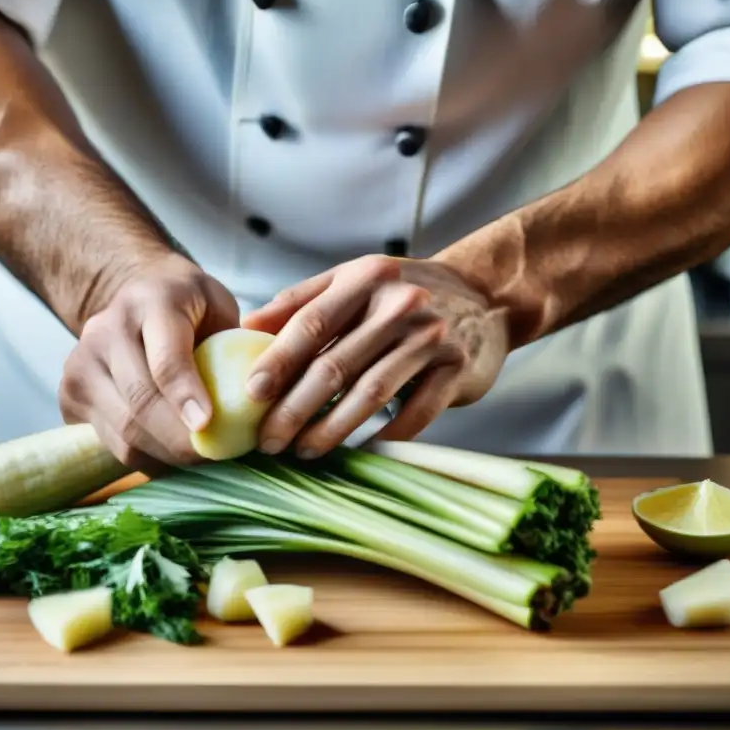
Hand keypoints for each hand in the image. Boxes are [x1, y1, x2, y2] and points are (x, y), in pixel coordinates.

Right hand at [58, 253, 240, 465]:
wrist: (135, 295)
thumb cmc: (190, 306)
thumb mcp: (219, 306)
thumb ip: (236, 344)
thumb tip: (263, 398)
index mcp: (150, 301)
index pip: (165, 359)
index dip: (186, 396)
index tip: (209, 427)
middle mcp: (105, 330)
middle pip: (140, 402)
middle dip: (181, 440)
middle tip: (217, 456)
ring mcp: (80, 364)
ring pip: (123, 432)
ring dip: (166, 457)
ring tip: (201, 460)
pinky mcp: (69, 396)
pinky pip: (111, 444)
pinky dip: (147, 460)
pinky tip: (174, 458)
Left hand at [241, 254, 508, 458]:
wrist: (484, 296)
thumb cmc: (400, 295)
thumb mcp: (352, 282)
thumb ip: (301, 301)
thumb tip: (245, 327)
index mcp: (364, 279)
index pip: (310, 324)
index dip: (278, 361)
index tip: (250, 395)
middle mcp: (398, 304)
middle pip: (334, 366)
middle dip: (295, 409)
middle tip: (268, 440)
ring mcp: (431, 337)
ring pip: (369, 393)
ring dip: (331, 429)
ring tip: (302, 451)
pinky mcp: (456, 369)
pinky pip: (415, 413)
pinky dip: (384, 436)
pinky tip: (357, 450)